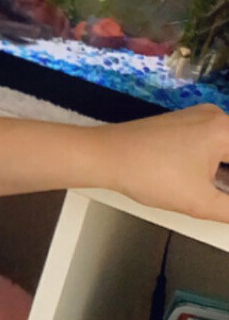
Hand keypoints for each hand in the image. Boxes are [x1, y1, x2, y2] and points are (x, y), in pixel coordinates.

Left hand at [95, 103, 228, 222]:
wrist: (104, 156)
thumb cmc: (150, 175)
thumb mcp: (200, 202)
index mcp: (226, 129)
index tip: (228, 200)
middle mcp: (217, 116)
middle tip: (225, 202)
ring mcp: (199, 118)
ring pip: (228, 147)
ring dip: (228, 174)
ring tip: (221, 196)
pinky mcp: (184, 125)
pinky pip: (216, 143)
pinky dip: (221, 164)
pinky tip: (217, 186)